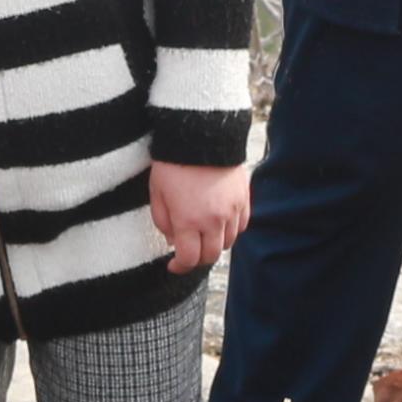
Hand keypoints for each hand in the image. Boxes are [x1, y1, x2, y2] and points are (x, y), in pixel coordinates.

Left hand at [149, 160, 250, 274]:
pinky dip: (231, 230)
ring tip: (204, 234)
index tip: (174, 265)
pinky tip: (220, 222)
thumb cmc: (173, 163)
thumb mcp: (157, 194)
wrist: (200, 135)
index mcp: (188, 220)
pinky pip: (241, 226)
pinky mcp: (244, 199)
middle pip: (210, 256)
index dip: (180, 267)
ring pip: (228, 243)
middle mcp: (213, 220)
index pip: (189, 259)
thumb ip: (163, 222)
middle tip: (189, 250)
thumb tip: (173, 241)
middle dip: (197, 258)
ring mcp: (231, 210)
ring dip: (215, 243)